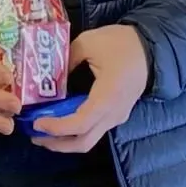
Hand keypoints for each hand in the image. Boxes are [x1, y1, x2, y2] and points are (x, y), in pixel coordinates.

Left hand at [30, 26, 150, 153]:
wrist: (151, 47)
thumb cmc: (121, 44)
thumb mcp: (88, 43)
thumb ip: (66, 60)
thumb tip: (47, 74)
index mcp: (107, 97)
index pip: (79, 124)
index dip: (56, 128)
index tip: (36, 122)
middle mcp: (113, 114)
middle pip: (83, 142)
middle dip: (56, 143)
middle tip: (34, 135)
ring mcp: (117, 117)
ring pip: (89, 139)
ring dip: (65, 140)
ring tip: (42, 131)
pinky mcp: (116, 114)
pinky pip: (94, 129)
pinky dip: (75, 131)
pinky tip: (60, 120)